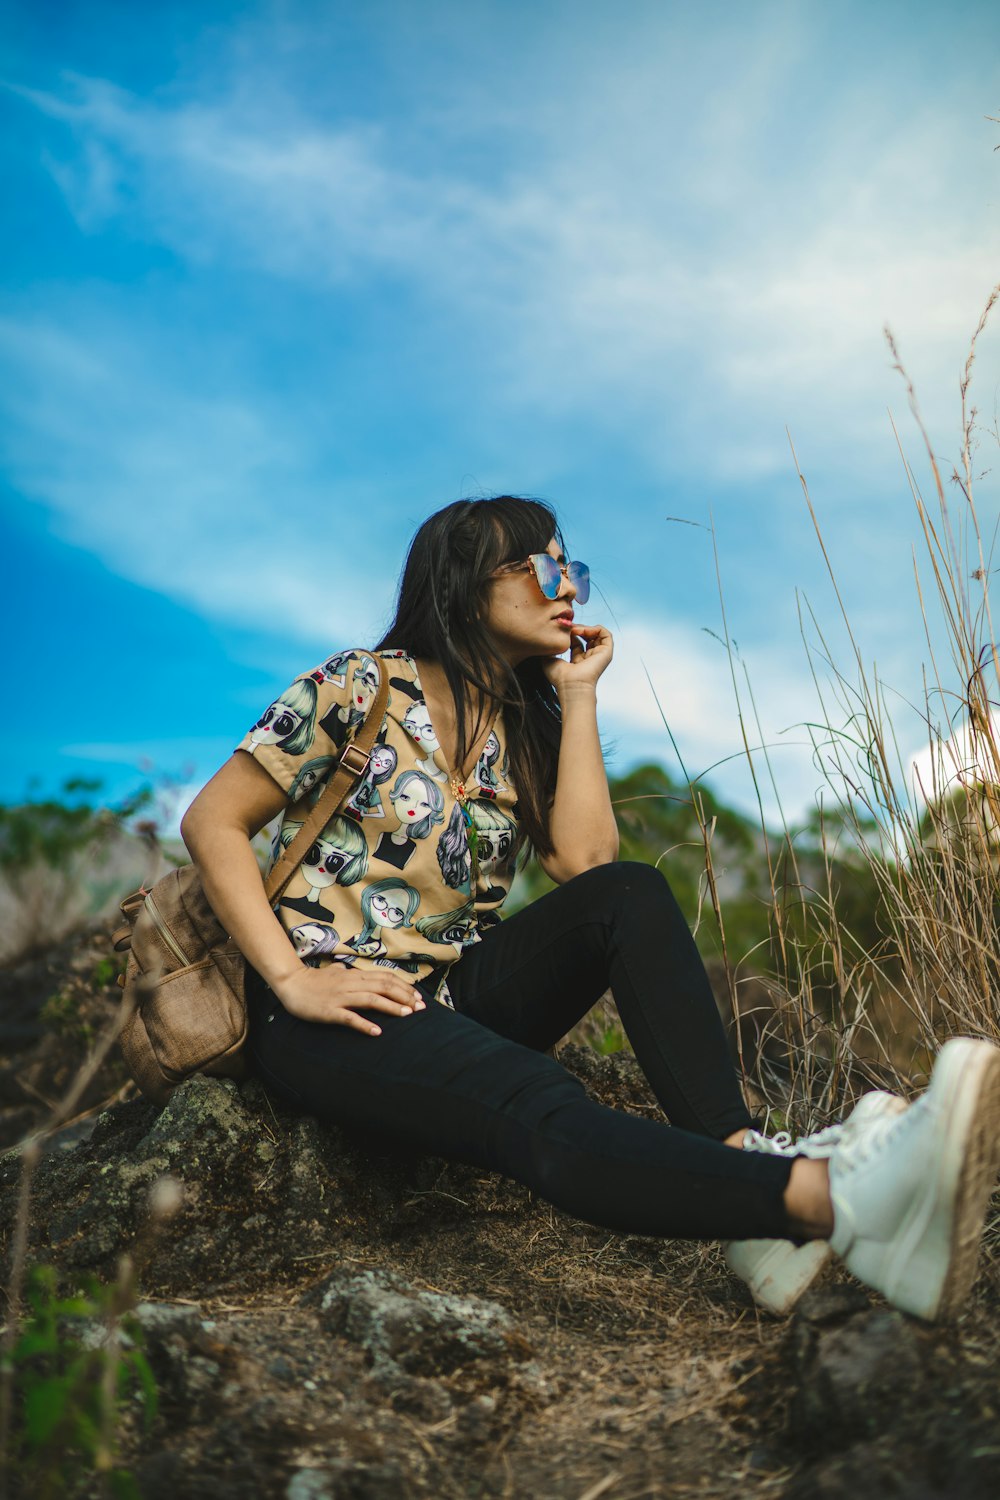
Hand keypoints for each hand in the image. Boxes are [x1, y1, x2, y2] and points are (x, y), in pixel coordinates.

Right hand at [271, 962, 425, 1035]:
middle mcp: (351, 984)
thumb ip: (346, 973)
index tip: (417, 998)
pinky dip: (365, 1024)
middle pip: (384, 987)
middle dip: (404, 997)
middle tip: (420, 1008)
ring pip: (371, 999)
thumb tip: (349, 970)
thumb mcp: (334, 973)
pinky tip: (377, 1032)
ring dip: (391, 1007)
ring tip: (407, 1015)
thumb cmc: (313, 980)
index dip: (404, 987)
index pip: (385, 978)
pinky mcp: (330, 1011)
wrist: (291, 983)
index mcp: (354, 976)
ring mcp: (341, 997)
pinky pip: (350, 1018)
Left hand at [542, 624, 613, 692]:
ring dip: (586, 628)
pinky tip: (584, 631)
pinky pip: (606, 635)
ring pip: (596, 634)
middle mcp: (589, 658)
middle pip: (586, 636)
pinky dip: (596, 628)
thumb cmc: (560, 677)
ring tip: (576, 629)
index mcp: (577, 661)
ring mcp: (598, 655)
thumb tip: (548, 638)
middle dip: (577, 628)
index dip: (569, 633)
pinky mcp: (606, 652)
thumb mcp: (549, 660)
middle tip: (568, 627)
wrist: (572, 685)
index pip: (575, 641)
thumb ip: (550, 649)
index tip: (562, 630)